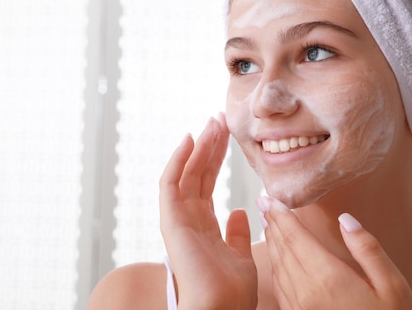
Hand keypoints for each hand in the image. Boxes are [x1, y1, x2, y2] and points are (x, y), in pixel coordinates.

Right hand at [159, 114, 256, 309]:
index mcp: (203, 227)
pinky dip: (177, 160)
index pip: (208, 183)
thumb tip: (239, 212)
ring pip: (186, 173)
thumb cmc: (233, 293)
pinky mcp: (170, 221)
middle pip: (197, 174)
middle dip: (209, 145)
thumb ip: (237, 233)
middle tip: (219, 119)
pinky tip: (189, 138)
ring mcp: (178, 219)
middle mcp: (188, 220)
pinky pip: (170, 184)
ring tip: (212, 122)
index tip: (227, 135)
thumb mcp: (242, 256)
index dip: (216, 158)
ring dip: (198, 146)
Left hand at [258, 197, 411, 309]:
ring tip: (270, 224)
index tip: (270, 198)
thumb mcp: (393, 286)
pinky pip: (281, 288)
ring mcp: (298, 309)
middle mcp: (307, 293)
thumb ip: (368, 250)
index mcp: (329, 279)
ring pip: (278, 269)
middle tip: (265, 204)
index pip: (296, 237)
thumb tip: (346, 219)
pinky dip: (276, 267)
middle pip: (283, 250)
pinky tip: (279, 258)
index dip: (281, 215)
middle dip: (273, 224)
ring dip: (272, 243)